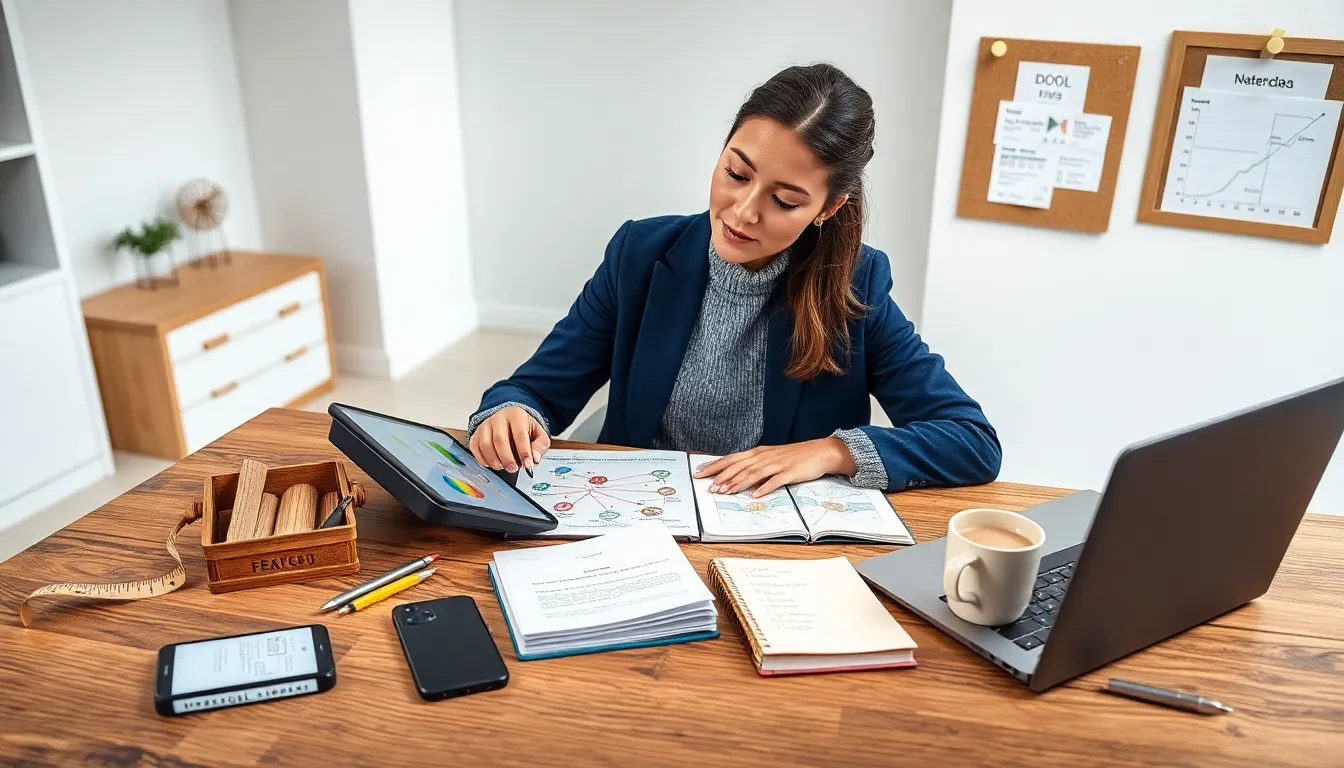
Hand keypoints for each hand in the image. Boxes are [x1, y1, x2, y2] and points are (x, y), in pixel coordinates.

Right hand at [469, 407, 549, 472]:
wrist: (509, 421)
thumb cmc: (524, 429)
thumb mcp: (538, 434)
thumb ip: (540, 446)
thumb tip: (535, 458)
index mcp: (516, 414)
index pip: (519, 434)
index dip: (524, 452)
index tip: (528, 464)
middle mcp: (498, 417)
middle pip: (499, 440)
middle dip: (507, 459)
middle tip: (514, 469)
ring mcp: (485, 425)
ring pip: (486, 445)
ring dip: (495, 461)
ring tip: (503, 467)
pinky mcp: (476, 434)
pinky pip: (475, 448)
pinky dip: (483, 459)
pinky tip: (493, 464)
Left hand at [693, 438, 857, 497]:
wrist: (821, 451)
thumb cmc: (794, 456)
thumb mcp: (771, 457)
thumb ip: (755, 465)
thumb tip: (736, 476)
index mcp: (759, 452)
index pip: (732, 458)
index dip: (715, 466)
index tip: (700, 473)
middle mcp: (765, 456)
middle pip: (739, 466)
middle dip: (722, 477)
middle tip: (710, 487)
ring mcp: (777, 464)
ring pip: (754, 473)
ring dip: (738, 483)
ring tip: (726, 492)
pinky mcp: (790, 472)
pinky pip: (775, 481)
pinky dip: (764, 488)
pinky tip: (755, 495)